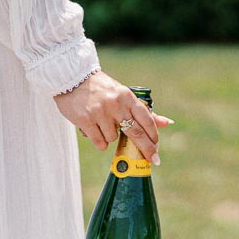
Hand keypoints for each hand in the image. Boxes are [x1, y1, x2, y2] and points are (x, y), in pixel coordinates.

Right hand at [53, 70, 172, 162]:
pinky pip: (100, 142)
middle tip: (155, 160)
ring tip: (101, 123)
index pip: (146, 118)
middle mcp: (116, 104)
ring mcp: (101, 113)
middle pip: (136, 132)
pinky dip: (99, 141)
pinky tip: (94, 130)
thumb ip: (142, 111)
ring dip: (109, 136)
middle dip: (147, 148)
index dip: (153, 135)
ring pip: (114, 139)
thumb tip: (166, 123)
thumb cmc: (100, 89)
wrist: (72, 78)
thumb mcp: (123, 95)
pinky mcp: (86, 121)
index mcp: (127, 96)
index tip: (157, 147)